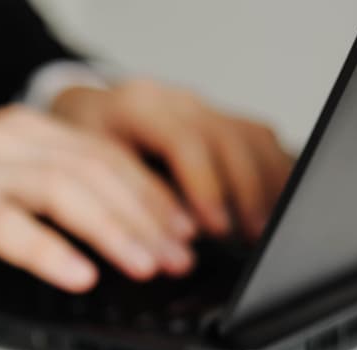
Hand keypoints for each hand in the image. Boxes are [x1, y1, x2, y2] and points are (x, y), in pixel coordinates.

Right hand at [0, 106, 201, 291]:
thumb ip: (48, 184)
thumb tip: (115, 222)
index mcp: (27, 130)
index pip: (108, 155)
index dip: (153, 194)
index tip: (185, 231)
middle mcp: (9, 140)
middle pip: (96, 171)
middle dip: (146, 217)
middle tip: (178, 256)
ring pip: (64, 192)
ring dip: (113, 231)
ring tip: (145, 266)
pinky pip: (11, 228)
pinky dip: (50, 252)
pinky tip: (78, 275)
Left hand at [51, 80, 293, 238]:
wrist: (82, 117)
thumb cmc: (78, 150)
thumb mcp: (83, 172)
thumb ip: (121, 197)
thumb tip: (158, 240)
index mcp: (137, 106)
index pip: (184, 140)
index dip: (204, 186)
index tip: (216, 228)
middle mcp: (176, 101)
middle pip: (227, 139)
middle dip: (245, 193)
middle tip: (252, 237)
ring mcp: (201, 107)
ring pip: (251, 137)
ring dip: (266, 185)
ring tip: (266, 229)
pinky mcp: (219, 119)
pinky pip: (258, 139)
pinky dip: (274, 171)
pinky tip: (278, 203)